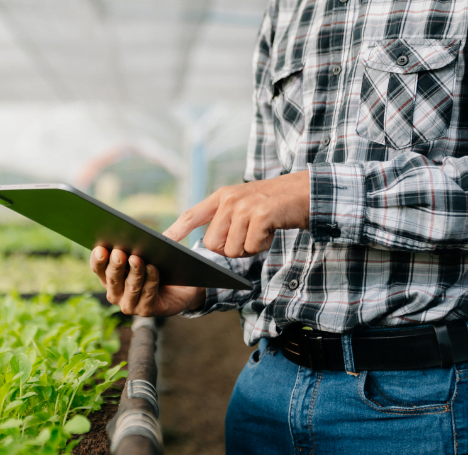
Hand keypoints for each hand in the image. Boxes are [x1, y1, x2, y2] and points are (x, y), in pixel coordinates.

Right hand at [90, 246, 205, 316]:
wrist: (181, 290)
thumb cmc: (160, 267)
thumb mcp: (150, 252)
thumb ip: (145, 243)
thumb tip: (152, 227)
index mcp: (109, 277)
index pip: (98, 268)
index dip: (98, 259)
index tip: (100, 248)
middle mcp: (115, 293)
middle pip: (112, 278)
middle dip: (116, 265)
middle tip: (119, 252)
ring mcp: (130, 304)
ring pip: (131, 287)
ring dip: (134, 272)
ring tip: (136, 258)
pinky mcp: (146, 310)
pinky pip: (148, 294)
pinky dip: (151, 280)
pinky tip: (153, 268)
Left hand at [163, 170, 309, 256]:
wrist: (305, 192)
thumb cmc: (273, 205)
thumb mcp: (244, 205)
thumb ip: (224, 219)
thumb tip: (209, 245)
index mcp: (221, 197)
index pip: (191, 215)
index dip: (176, 230)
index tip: (162, 242)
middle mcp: (229, 200)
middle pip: (213, 244)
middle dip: (230, 249)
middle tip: (248, 236)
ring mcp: (245, 206)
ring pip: (232, 249)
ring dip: (248, 248)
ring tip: (260, 231)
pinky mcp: (261, 215)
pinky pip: (251, 247)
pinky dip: (262, 245)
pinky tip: (270, 231)